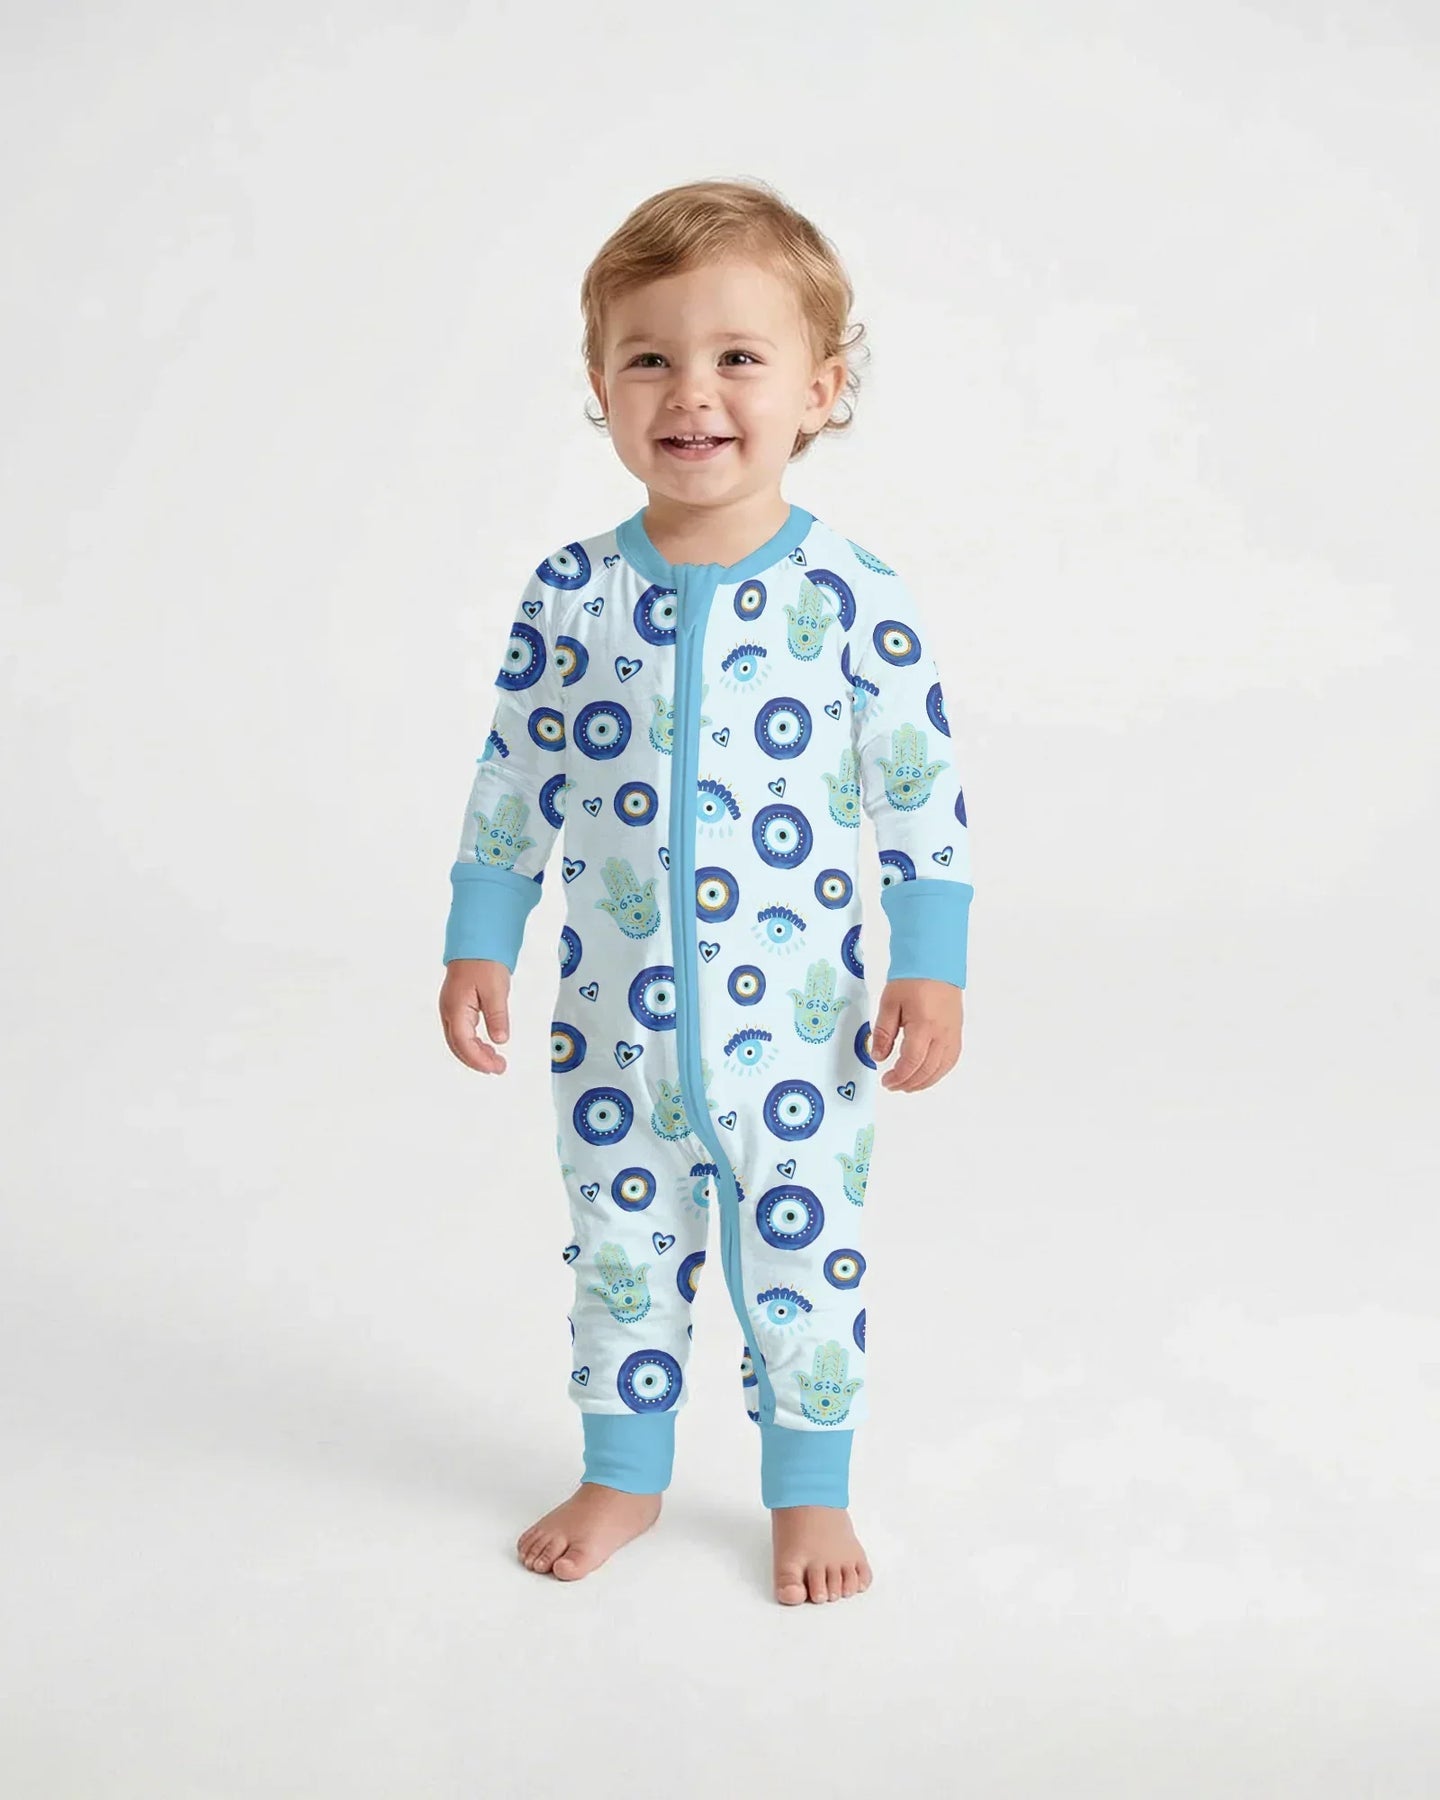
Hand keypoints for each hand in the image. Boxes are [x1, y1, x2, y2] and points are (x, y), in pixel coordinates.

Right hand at [439, 958, 512, 1072]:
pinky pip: (461, 1031)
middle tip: (498, 1068)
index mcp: (456, 1008)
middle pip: (458, 1045)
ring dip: (475, 1053)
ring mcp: (450, 1009)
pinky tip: (486, 1045)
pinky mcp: (456, 1006)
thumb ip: (497, 1016)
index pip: (464, 1042)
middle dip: (477, 1060)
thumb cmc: (484, 961)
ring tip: (495, 1060)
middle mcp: (448, 1011)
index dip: (478, 1059)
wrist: (476, 941)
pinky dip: (473, 1043)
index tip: (495, 1067)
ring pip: (458, 1040)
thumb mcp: (496, 990)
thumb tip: (500, 1039)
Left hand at [871, 978, 963, 1091]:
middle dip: (909, 1082)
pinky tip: (928, 1074)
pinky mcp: (957, 1032)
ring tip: (908, 1085)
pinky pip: (951, 1060)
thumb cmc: (912, 979)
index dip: (898, 1076)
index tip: (886, 1081)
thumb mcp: (889, 1003)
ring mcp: (952, 1034)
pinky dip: (939, 1072)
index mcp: (923, 1026)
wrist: (936, 963)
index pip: (911, 1062)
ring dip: (924, 1082)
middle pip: (927, 1070)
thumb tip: (878, 1056)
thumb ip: (883, 1032)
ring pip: (941, 1069)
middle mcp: (942, 1034)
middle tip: (893, 1085)